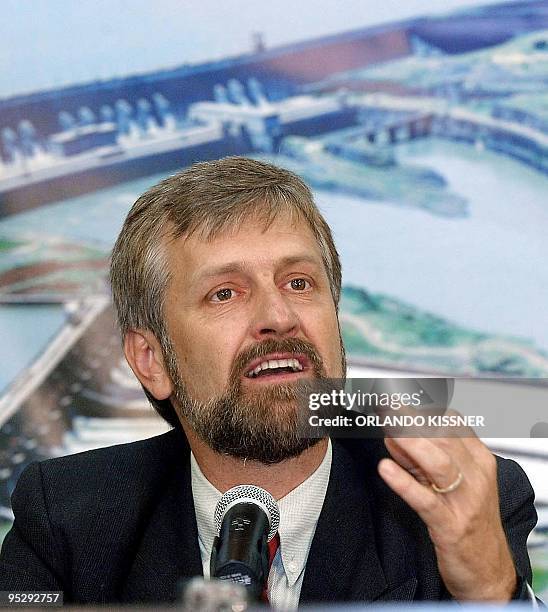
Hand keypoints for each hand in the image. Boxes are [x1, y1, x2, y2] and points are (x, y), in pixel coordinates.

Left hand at [377, 419, 516, 601]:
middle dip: (411, 420)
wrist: (488, 571)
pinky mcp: (450, 526)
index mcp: (479, 460)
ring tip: (387, 427)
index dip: (423, 409)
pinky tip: (385, 469)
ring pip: (439, 463)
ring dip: (410, 442)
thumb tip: (393, 434)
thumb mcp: (449, 483)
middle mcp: (476, 476)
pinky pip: (425, 500)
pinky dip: (404, 483)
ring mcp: (464, 501)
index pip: (452, 422)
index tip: (398, 400)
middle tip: (385, 407)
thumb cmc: (468, 519)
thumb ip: (421, 459)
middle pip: (443, 438)